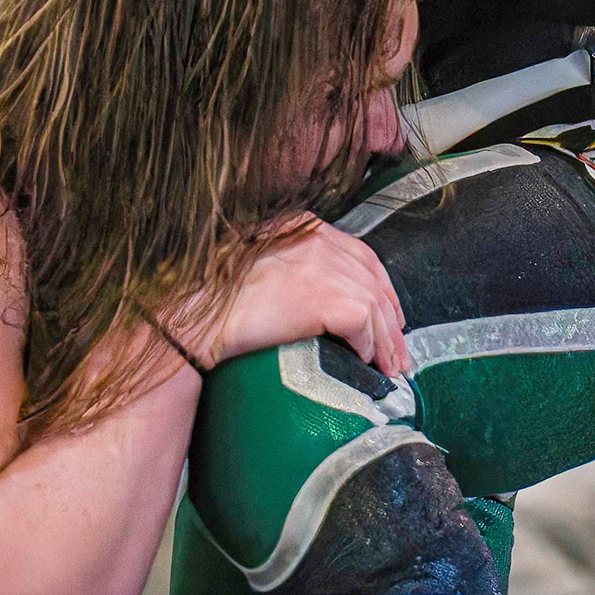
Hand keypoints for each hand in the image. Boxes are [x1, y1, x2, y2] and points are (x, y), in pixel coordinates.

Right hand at [178, 216, 408, 380]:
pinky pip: (363, 326)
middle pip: (374, 282)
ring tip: (389, 368)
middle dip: (390, 320)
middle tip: (397, 350)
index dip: (380, 286)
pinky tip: (365, 362)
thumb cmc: (217, 295)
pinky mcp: (326, 300)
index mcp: (305, 226)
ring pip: (374, 307)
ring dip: (385, 342)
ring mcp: (325, 268)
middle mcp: (320, 241)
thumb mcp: (260, 261)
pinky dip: (368, 347)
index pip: (362, 255)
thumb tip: (318, 294)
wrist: (197, 314)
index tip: (389, 313)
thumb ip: (293, 264)